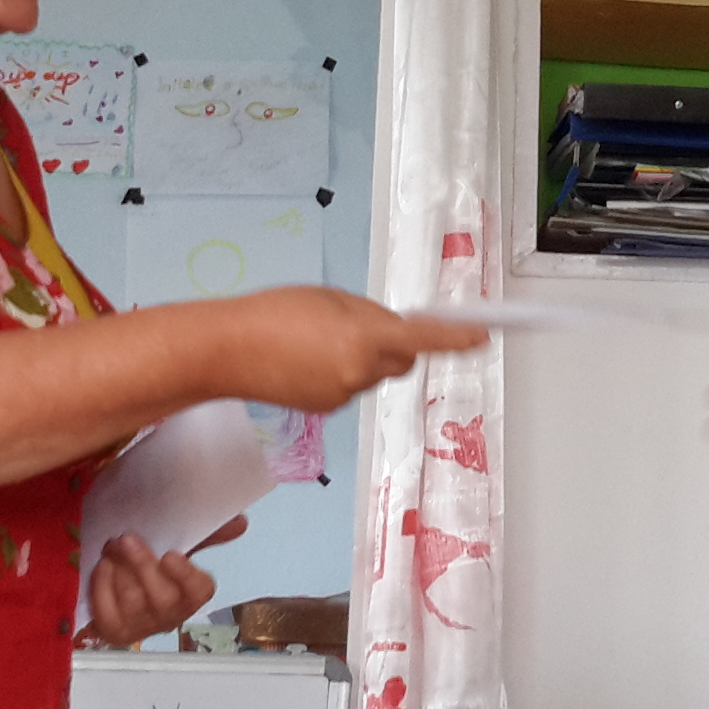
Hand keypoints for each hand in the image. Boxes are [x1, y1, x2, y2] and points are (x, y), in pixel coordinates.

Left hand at [84, 515, 246, 646]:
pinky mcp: (113, 630)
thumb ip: (206, 534)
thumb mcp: (178, 546)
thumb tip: (240, 522)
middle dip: (143, 566)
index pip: (198, 592)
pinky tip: (102, 567)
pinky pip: (106, 611)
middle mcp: (168, 616)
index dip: (185, 575)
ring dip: (120, 571)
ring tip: (111, 548)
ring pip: (132, 603)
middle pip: (162, 599)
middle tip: (127, 539)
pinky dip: (102, 586)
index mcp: (189, 594)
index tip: (171, 555)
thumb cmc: (153, 566)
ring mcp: (140, 626)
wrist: (118, 584)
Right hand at [209, 288, 484, 413]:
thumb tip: (394, 328)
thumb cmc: (274, 313)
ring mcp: (345, 395)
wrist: (228, 351)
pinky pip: (350, 385)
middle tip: (364, 322)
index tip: (480, 336)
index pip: (425, 340)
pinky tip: (306, 359)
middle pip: (404, 360)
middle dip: (398, 344)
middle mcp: (361, 373)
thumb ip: (369, 315)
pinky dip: (341, 371)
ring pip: (374, 373)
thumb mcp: (331, 299)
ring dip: (363, 356)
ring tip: (318, 338)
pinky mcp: (327, 409)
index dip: (457, 339)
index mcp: (365, 338)